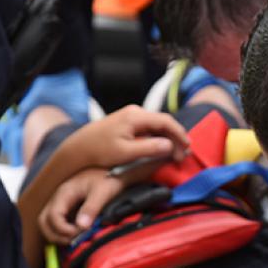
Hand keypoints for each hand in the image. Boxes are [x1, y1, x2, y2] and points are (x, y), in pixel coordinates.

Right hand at [38, 168, 127, 242]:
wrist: (117, 170)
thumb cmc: (110, 178)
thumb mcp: (103, 192)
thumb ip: (91, 208)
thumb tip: (81, 227)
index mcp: (64, 192)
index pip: (52, 216)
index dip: (63, 229)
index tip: (79, 234)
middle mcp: (59, 198)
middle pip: (44, 221)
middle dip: (56, 235)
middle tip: (73, 241)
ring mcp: (62, 203)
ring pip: (48, 223)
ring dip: (58, 235)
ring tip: (75, 240)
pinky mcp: (69, 208)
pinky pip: (58, 222)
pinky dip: (63, 232)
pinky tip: (78, 235)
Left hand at [71, 104, 190, 168]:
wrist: (80, 148)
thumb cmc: (100, 150)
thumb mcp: (125, 153)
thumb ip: (149, 148)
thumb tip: (170, 145)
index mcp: (135, 116)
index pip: (165, 121)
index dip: (180, 134)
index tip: (188, 147)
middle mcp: (135, 112)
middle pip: (164, 123)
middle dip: (176, 139)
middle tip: (182, 156)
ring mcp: (132, 116)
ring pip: (158, 126)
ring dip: (168, 140)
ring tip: (175, 155)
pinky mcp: (130, 123)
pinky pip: (150, 129)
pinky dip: (159, 139)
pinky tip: (163, 150)